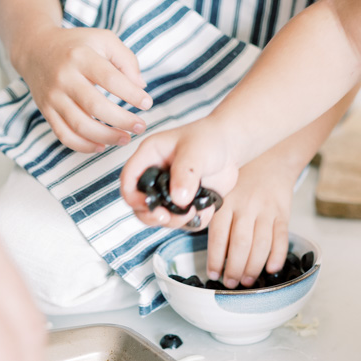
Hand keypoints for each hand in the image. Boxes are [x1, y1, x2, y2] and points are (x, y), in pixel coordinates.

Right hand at [19, 27, 152, 154]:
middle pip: (95, 106)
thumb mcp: (103, 39)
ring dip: (107, 137)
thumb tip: (140, 87)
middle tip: (140, 126)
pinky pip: (65, 135)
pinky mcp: (46, 111)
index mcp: (81, 57)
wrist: (35, 48)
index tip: (147, 103)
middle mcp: (64, 77)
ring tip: (125, 138)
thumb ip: (126, 59)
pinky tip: (102, 146)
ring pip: (80, 126)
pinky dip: (84, 146)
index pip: (110, 79)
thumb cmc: (77, 46)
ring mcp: (53, 96)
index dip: (131, 94)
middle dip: (122, 120)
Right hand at [120, 116, 239, 229]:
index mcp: (149, 157)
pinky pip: (185, 221)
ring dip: (176, 221)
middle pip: (141, 206)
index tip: (148, 206)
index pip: (128, 180)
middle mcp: (155, 177)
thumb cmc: (209, 139)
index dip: (132, 197)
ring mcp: (170, 192)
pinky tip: (208, 207)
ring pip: (162, 217)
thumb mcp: (196, 151)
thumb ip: (185, 174)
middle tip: (167, 217)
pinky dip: (195, 220)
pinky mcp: (186, 202)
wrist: (231, 145)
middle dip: (153, 216)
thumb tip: (179, 200)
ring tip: (194, 210)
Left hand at [206, 154, 296, 287]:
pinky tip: (271, 268)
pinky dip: (277, 256)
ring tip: (247, 281)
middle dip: (235, 268)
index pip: (218, 235)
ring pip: (260, 244)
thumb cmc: (241, 181)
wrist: (272, 159)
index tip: (213, 274)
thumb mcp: (222, 192)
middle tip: (231, 283)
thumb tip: (214, 254)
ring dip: (254, 267)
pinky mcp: (282, 213)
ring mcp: (266, 210)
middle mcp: (246, 206)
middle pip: (240, 243)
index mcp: (226, 202)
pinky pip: (281, 237)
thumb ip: (217, 217)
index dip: (215, 258)